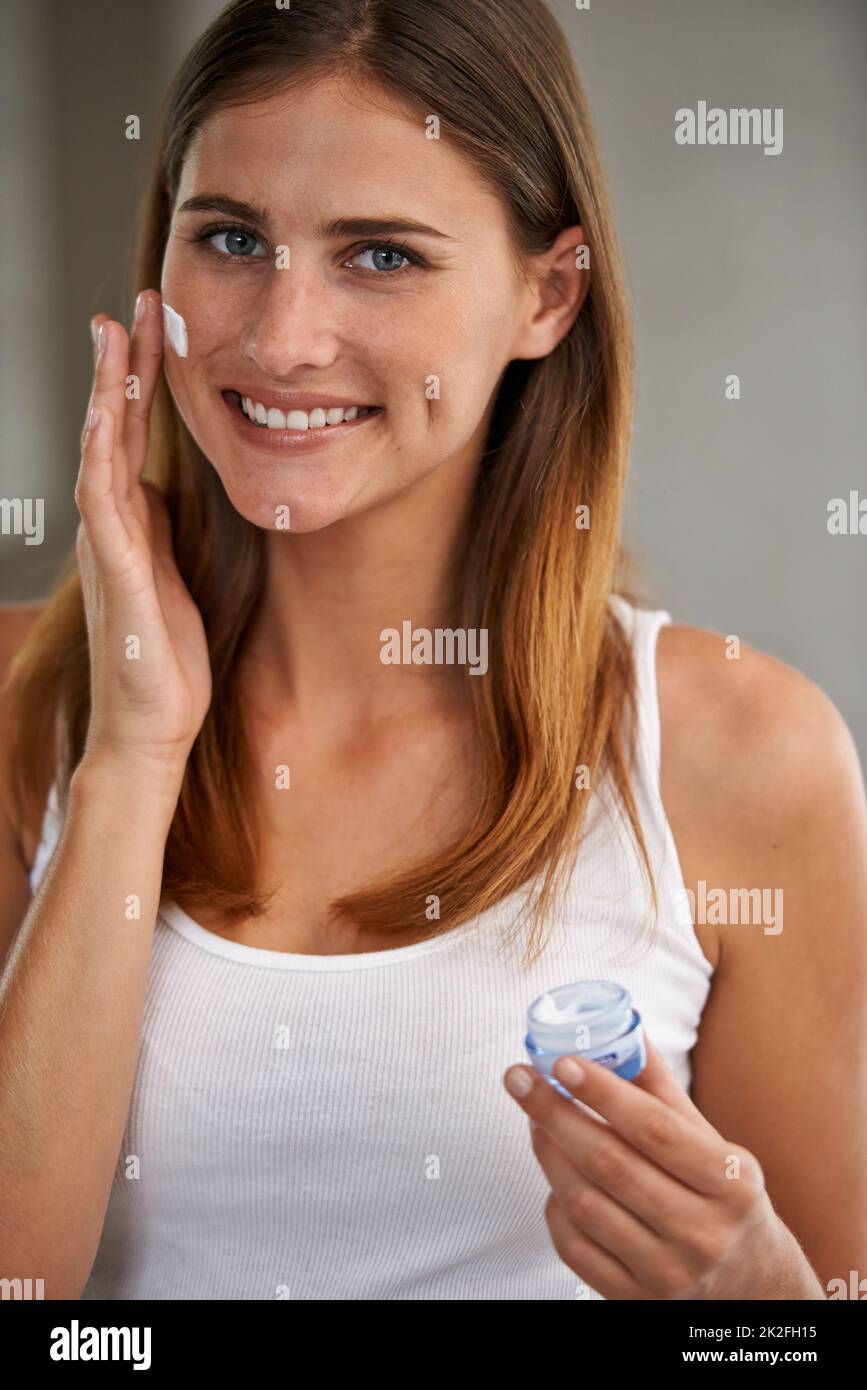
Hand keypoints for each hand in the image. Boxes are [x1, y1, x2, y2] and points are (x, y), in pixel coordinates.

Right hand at [76, 291, 211, 774]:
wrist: (151, 723)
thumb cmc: (167, 656)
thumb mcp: (178, 575)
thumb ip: (169, 529)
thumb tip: (174, 488)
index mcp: (134, 521)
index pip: (133, 435)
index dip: (143, 380)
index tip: (160, 327)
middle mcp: (113, 523)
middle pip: (112, 427)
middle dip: (124, 364)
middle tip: (136, 303)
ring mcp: (107, 543)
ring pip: (99, 449)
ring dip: (105, 390)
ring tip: (113, 333)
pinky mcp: (114, 571)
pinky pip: (102, 499)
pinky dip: (98, 452)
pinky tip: (102, 415)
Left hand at [503, 1034, 794, 1299]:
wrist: (751, 1287)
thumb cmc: (723, 1198)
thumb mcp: (712, 1143)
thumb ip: (661, 1090)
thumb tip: (622, 1027)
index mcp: (728, 1183)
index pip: (655, 1129)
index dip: (604, 1092)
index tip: (562, 1062)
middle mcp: (701, 1232)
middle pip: (610, 1165)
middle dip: (555, 1115)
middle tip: (521, 1078)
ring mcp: (667, 1273)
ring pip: (585, 1205)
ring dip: (548, 1153)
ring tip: (533, 1119)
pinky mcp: (634, 1300)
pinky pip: (575, 1248)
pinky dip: (555, 1206)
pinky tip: (554, 1177)